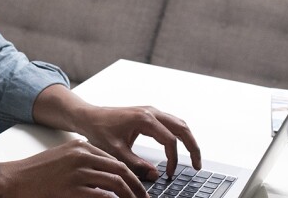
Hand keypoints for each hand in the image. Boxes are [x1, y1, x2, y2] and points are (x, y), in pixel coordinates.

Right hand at [4, 139, 148, 197]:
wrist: (14, 179)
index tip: (138, 187)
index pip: (115, 160)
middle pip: (120, 170)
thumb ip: (84, 162)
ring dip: (131, 196)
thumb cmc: (37, 172)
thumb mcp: (63, 158)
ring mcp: (78, 173)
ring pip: (116, 184)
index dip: (130, 175)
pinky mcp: (73, 190)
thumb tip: (106, 176)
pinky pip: (103, 197)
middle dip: (137, 186)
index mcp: (81, 147)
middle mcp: (82, 156)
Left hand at [78, 105, 201, 180]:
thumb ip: (136, 165)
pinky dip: (179, 135)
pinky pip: (171, 122)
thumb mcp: (116, 152)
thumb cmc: (99, 131)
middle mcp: (151, 112)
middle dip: (193, 147)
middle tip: (198, 166)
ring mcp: (151, 111)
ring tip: (193, 158)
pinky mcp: (148, 114)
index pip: (170, 140)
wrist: (89, 117)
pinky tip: (179, 147)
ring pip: (178, 123)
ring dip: (188, 140)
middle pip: (182, 128)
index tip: (169, 173)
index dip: (173, 159)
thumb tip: (155, 175)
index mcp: (144, 119)